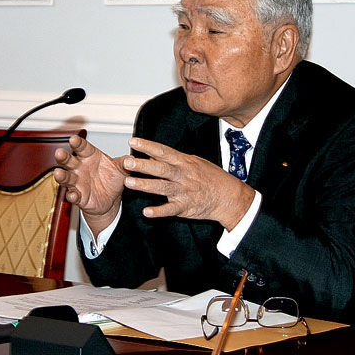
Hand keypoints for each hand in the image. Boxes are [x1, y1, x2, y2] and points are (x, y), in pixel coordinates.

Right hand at [53, 134, 127, 232]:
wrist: (111, 199)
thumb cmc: (112, 179)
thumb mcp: (121, 169)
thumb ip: (126, 163)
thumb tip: (132, 159)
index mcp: (90, 156)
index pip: (82, 147)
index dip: (77, 143)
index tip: (73, 139)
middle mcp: (80, 168)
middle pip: (69, 160)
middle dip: (63, 157)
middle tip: (60, 153)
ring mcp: (78, 182)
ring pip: (67, 178)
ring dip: (62, 176)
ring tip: (58, 174)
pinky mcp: (78, 196)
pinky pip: (73, 195)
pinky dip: (72, 195)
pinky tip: (72, 195)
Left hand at [122, 137, 255, 230]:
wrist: (228, 196)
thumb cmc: (210, 177)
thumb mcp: (193, 163)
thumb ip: (172, 160)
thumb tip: (152, 156)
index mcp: (184, 162)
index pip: (163, 151)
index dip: (148, 146)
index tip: (133, 142)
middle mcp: (183, 175)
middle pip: (160, 169)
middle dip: (143, 165)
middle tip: (127, 162)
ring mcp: (184, 191)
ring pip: (162, 187)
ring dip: (145, 185)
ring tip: (129, 183)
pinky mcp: (185, 207)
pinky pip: (170, 210)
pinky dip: (159, 211)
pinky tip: (147, 212)